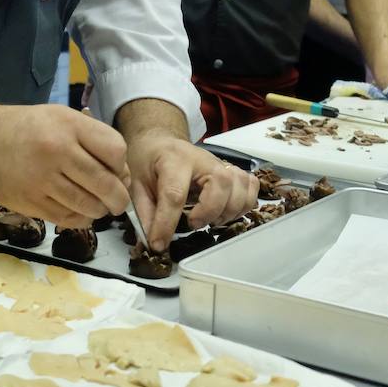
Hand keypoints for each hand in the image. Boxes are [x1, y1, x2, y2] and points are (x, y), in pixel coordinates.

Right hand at [0, 104, 130, 227]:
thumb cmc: (28, 128)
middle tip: (117, 201)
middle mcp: (56, 151)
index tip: (116, 170)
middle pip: (106, 184)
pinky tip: (79, 211)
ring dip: (99, 210)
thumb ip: (94, 140)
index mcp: (69, 125)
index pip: (115, 151)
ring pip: (89, 206)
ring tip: (98, 205)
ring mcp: (41, 179)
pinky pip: (68, 219)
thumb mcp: (62, 118)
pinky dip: (80, 219)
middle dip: (119, 198)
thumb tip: (123, 177)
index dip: (121, 165)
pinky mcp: (29, 202)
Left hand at [124, 133, 257, 251]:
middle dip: (209, 212)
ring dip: (228, 211)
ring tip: (209, 221)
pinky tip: (225, 212)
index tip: (159, 244)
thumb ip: (144, 213)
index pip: (174, 193)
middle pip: (220, 184)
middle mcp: (202, 159)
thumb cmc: (148, 162)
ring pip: (240, 186)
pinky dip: (244, 203)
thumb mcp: (136, 184)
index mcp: (173, 160)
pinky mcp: (231, 170)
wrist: (160, 142)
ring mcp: (221, 163)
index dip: (167, 223)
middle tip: (192, 224)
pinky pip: (251, 186)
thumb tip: (153, 243)